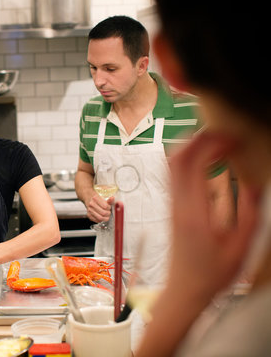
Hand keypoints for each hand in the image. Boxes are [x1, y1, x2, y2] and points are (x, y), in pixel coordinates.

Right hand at [85, 194, 113, 222]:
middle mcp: (91, 204)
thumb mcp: (104, 198)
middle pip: (103, 213)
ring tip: (106, 215)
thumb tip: (112, 198)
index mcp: (95, 198)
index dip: (109, 208)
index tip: (109, 207)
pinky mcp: (89, 215)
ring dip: (105, 218)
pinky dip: (101, 220)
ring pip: (100, 218)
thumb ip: (109, 200)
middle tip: (109, 212)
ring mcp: (89, 210)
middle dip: (108, 214)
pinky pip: (97, 220)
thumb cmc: (98, 200)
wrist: (90, 200)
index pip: (105, 206)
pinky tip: (102, 217)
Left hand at [167, 132, 260, 299]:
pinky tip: (208, 163)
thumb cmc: (210, 274)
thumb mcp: (240, 247)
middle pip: (176, 157)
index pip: (192, 164)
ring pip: (170, 164)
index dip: (211, 143)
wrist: (183, 290)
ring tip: (218, 145)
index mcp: (194, 212)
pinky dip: (188, 160)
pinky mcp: (171, 208)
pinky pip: (173, 175)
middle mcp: (177, 204)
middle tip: (225, 136)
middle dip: (200, 138)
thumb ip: (250, 213)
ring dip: (192, 147)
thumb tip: (255, 184)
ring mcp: (171, 205)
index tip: (233, 140)